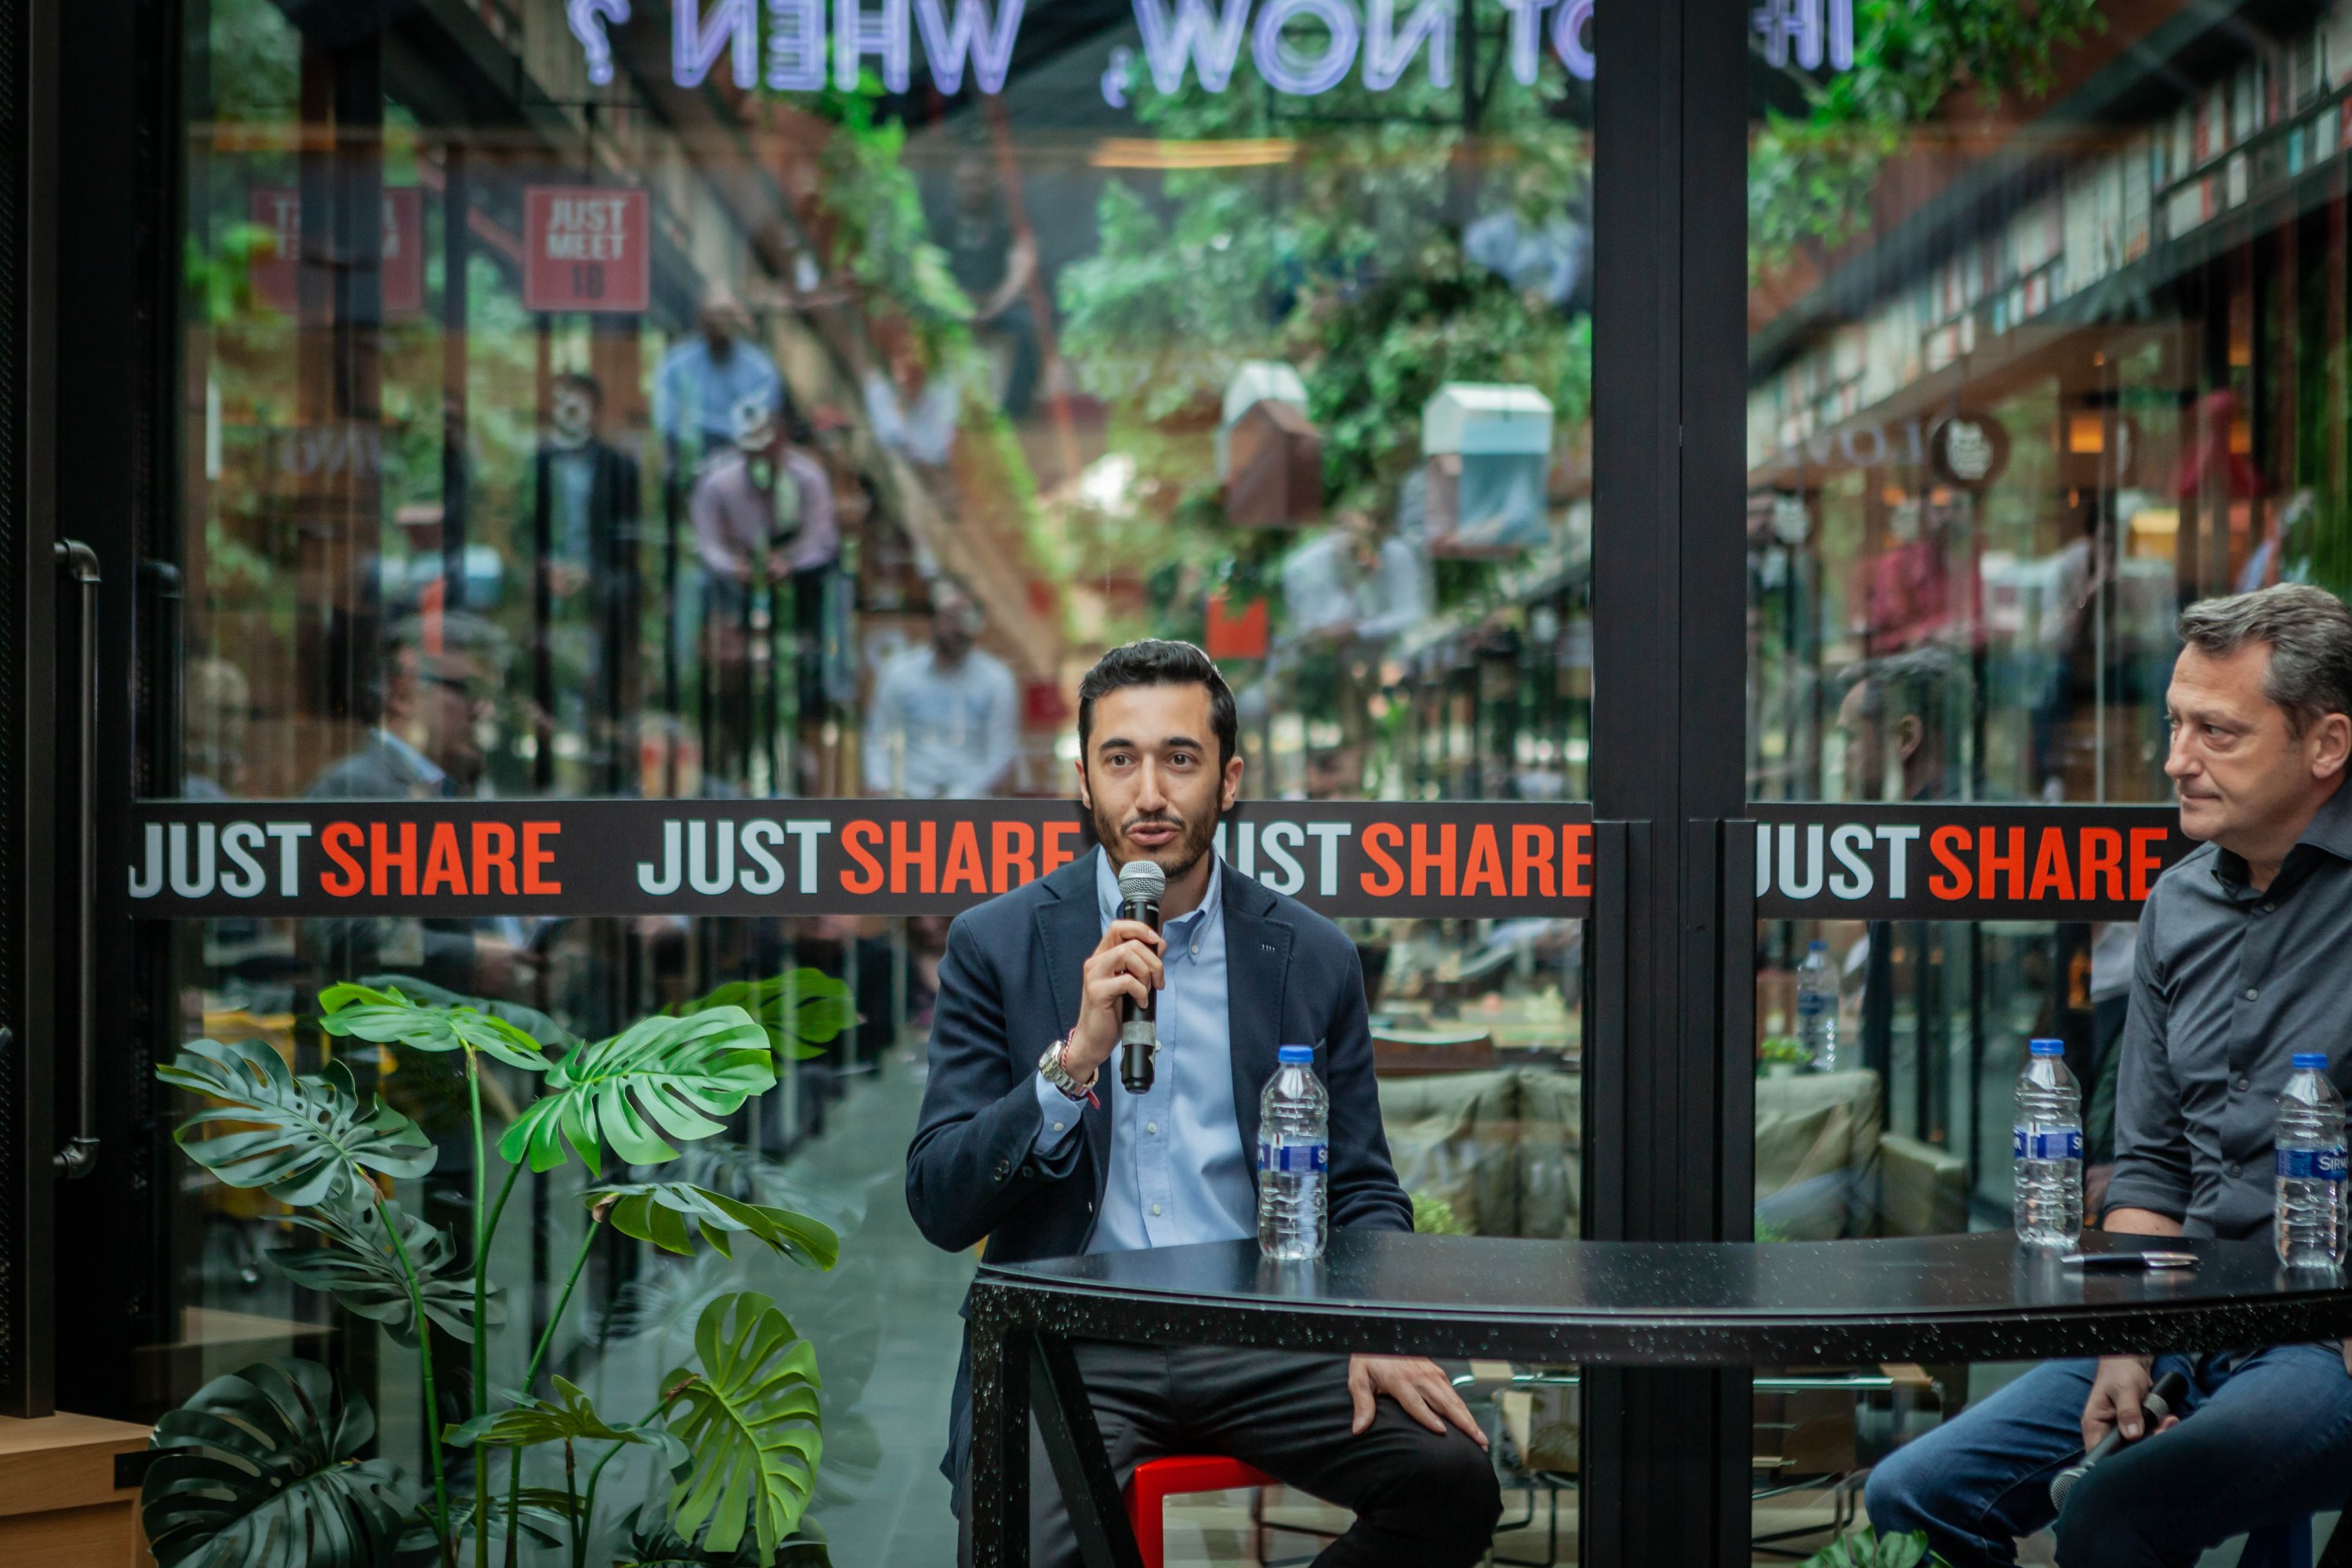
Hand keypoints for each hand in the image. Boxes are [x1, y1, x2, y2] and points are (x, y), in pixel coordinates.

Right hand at [1063, 918, 1164, 1080]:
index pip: (1118, 927)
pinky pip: (1127, 981)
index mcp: (1103, 957)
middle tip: (1158, 981)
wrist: (1094, 1041)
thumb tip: (1160, 944)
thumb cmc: (1113, 1013)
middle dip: (1153, 961)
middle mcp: (1095, 962)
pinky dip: (1141, 991)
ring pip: (1128, 955)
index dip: (1140, 929)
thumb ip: (1141, 963)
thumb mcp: (1130, 984)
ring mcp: (1094, 976)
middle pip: (1131, 942)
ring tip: (1147, 991)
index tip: (1157, 942)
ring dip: (1147, 973)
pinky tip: (1140, 1002)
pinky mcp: (1097, 992)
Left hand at [1347, 1355, 1486, 1449]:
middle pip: (1444, 1402)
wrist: (1381, 1335)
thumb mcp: (1358, 1378)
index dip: (1428, 1418)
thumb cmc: (1369, 1359)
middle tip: (1478, 1443)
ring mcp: (1431, 1373)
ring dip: (1468, 1419)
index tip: (1442, 1432)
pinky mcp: (1436, 1371)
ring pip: (1453, 1399)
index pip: (1416, 1403)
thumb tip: (1358, 1429)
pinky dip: (1463, 1409)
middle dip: (1463, 1423)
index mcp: (1400, 1379)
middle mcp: (1419, 1376)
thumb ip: (1362, 1403)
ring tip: (1481, 1439)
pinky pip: (1452, 1392)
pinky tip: (1470, 1423)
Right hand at [2080, 1355, 2176, 1450]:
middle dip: (2147, 1445)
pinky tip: (2168, 1420)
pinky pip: (2149, 1437)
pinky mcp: (2137, 1429)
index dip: (2118, 1461)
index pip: (2101, 1455)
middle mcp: (2106, 1433)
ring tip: (2167, 1421)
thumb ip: (2128, 1411)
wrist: (2131, 1362)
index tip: (2141, 1453)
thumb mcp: (2124, 1390)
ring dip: (2157, 1436)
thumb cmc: (2119, 1372)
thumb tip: (2133, 1435)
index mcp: (2094, 1425)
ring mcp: (2123, 1432)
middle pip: (2124, 1454)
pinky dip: (2161, 1430)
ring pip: (2140, 1447)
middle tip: (2161, 1429)